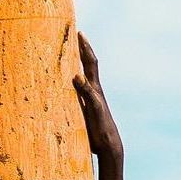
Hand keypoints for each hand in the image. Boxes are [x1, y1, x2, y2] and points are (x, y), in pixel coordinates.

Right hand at [74, 33, 121, 156]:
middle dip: (83, 50)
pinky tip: (70, 82)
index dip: (86, 48)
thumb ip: (87, 93)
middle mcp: (94, 91)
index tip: (80, 33)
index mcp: (96, 89)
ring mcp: (91, 99)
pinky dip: (75, 81)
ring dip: (79, 63)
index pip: (90, 63)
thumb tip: (77, 75)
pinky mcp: (87, 108)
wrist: (109, 145)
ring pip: (84, 76)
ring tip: (72, 54)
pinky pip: (80, 89)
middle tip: (77, 36)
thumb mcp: (94, 109)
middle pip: (88, 66)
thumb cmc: (102, 129)